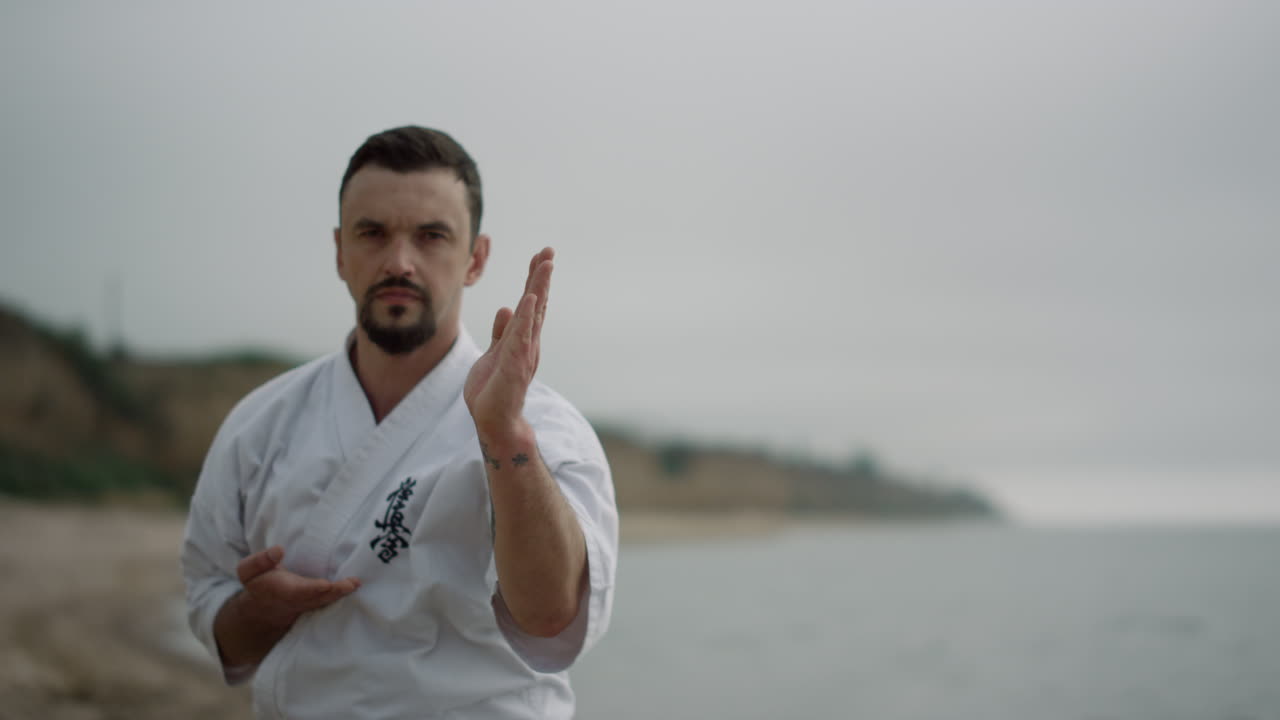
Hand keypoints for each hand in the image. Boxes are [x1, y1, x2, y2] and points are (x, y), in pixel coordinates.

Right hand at [235, 546, 360, 628]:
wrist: (265, 607)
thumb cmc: (259, 582)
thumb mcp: (248, 570)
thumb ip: (260, 560)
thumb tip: (279, 550)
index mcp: (281, 590)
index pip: (298, 590)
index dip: (312, 588)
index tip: (325, 585)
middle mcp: (298, 599)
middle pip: (319, 597)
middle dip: (335, 591)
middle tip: (352, 583)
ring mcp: (308, 603)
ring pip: (327, 600)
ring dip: (342, 593)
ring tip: (356, 583)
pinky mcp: (316, 602)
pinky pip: (330, 600)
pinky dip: (343, 594)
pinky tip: (356, 584)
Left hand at [464, 247, 553, 436]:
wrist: (495, 421)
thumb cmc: (494, 390)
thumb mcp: (494, 355)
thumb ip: (501, 333)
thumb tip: (506, 308)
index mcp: (522, 339)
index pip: (530, 304)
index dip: (534, 280)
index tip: (540, 257)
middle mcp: (528, 343)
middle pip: (536, 303)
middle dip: (541, 276)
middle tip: (549, 250)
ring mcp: (524, 353)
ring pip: (533, 315)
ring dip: (538, 288)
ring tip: (545, 264)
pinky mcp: (515, 366)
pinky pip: (521, 337)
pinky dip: (526, 318)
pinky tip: (530, 299)